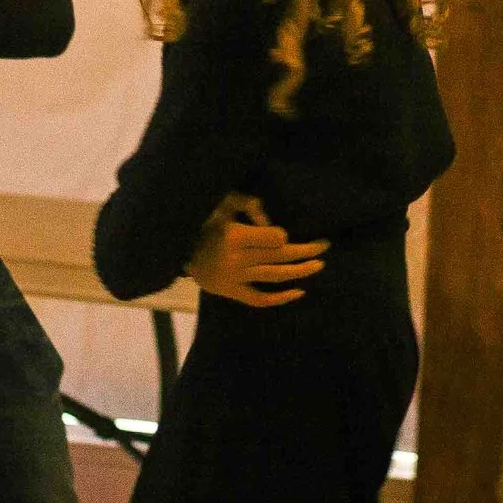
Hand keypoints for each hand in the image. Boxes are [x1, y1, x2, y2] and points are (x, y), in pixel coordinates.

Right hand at [186, 193, 327, 307]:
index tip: (285, 234)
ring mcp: (235, 278)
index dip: (283, 236)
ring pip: (274, 276)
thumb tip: (273, 224)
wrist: (177, 249)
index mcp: (234, 236)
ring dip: (300, 271)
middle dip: (305, 251)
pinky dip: (280, 298)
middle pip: (279, 256)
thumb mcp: (223, 203)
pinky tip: (299, 292)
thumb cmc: (204, 220)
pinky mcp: (231, 292)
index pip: (272, 239)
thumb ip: (250, 205)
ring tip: (319, 265)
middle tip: (324, 246)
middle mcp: (236, 259)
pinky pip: (259, 299)